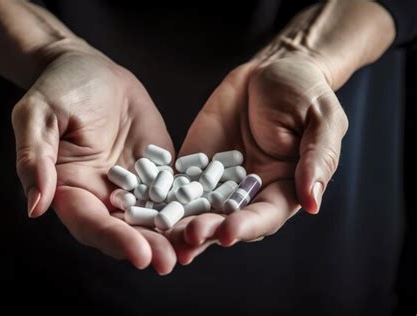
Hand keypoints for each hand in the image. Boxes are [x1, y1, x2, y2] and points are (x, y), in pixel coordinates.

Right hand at [11, 48, 175, 273]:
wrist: (92, 71)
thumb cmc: (59, 88)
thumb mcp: (38, 115)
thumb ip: (35, 158)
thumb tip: (35, 207)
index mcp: (70, 188)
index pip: (90, 223)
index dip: (113, 239)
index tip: (139, 254)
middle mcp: (102, 194)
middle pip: (125, 229)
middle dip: (148, 246)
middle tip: (171, 261)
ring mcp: (134, 184)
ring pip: (153, 216)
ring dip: (173, 234)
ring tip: (196, 246)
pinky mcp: (158, 170)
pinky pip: (175, 190)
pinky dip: (190, 205)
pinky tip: (210, 215)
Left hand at [172, 51, 347, 263]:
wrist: (270, 71)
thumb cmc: (305, 93)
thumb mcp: (322, 120)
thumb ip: (317, 159)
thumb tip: (312, 203)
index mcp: (282, 188)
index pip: (265, 215)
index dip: (247, 226)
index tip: (228, 232)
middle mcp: (248, 192)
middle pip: (227, 220)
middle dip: (208, 230)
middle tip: (189, 236)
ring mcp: (218, 180)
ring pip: (199, 208)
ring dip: (182, 223)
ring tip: (164, 234)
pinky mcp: (195, 164)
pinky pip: (178, 182)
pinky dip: (164, 196)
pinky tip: (148, 205)